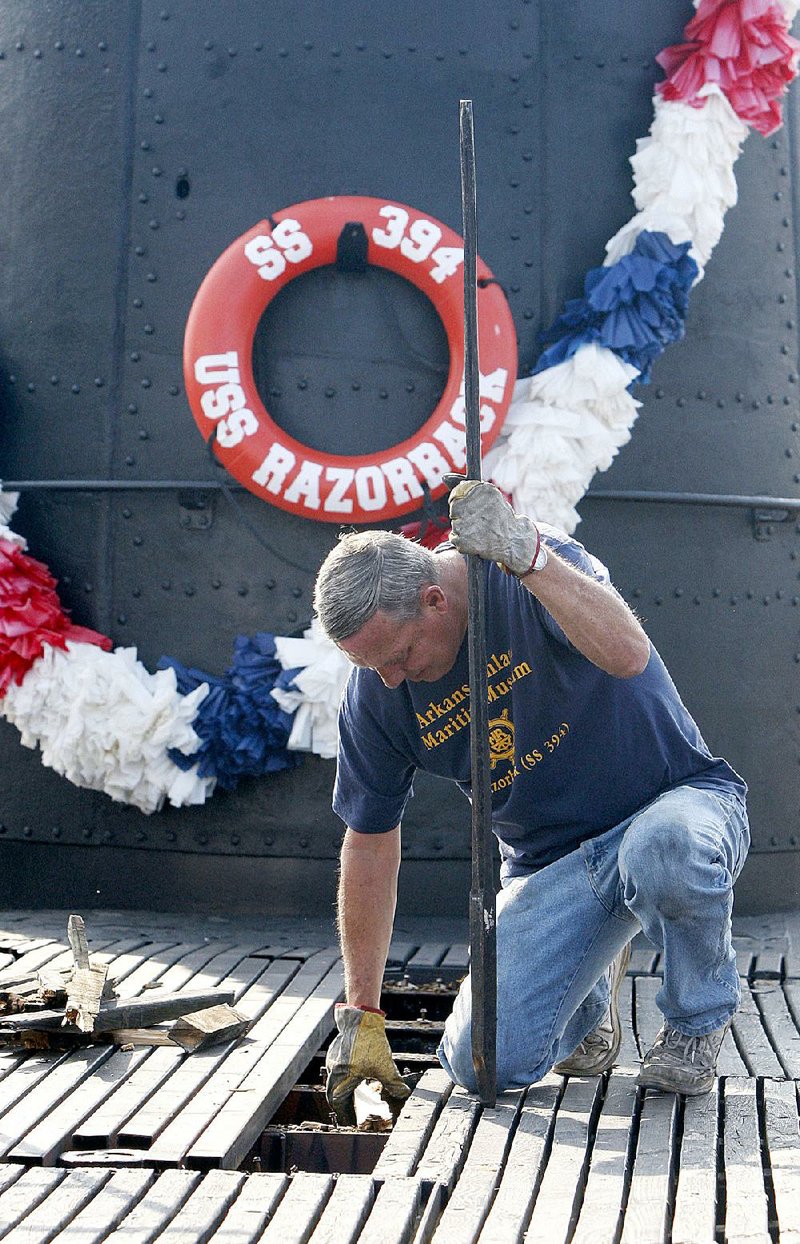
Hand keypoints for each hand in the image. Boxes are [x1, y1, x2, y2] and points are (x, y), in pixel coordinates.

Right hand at [325, 1005, 410, 1125]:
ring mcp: (333, 1060)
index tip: (352, 1121)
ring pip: (334, 1081)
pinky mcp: (336, 1051)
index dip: (345, 1114)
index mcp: (342, 1079)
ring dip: (343, 1091)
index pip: (338, 1103)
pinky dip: (343, 1078)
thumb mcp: (385, 1067)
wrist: (362, 1018)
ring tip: (355, 1096)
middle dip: (343, 1105)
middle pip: (334, 1094)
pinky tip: (355, 1076)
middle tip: (352, 1112)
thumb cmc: (370, 1043)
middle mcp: (333, 1071)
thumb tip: (403, 1095)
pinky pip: (336, 1070)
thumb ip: (394, 1084)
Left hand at [448, 479, 541, 576]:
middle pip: (454, 511)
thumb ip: (467, 486)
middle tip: (478, 522)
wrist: (514, 541)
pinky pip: (455, 539)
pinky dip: (463, 542)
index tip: (470, 510)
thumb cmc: (500, 517)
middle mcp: (475, 505)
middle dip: (462, 517)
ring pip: (455, 525)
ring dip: (463, 530)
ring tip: (480, 532)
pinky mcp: (466, 541)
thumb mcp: (489, 496)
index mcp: (483, 491)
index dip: (461, 504)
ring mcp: (468, 525)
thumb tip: (444, 477)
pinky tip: (477, 541)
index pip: (456, 496)